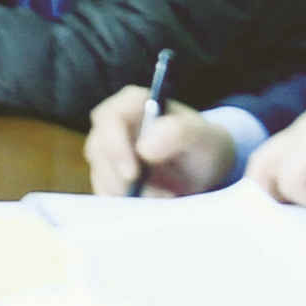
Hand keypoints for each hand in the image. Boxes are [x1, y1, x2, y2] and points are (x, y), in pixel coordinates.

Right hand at [84, 87, 236, 196]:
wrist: (206, 170)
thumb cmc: (204, 146)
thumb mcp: (203, 137)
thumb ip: (179, 133)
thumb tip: (144, 148)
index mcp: (134, 103)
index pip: (110, 118)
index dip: (115, 145)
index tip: (133, 174)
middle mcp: (115, 124)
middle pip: (98, 149)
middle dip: (120, 178)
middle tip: (153, 196)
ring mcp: (109, 150)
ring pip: (100, 174)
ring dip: (128, 193)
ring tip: (163, 198)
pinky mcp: (108, 174)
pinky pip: (104, 191)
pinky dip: (126, 202)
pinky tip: (152, 203)